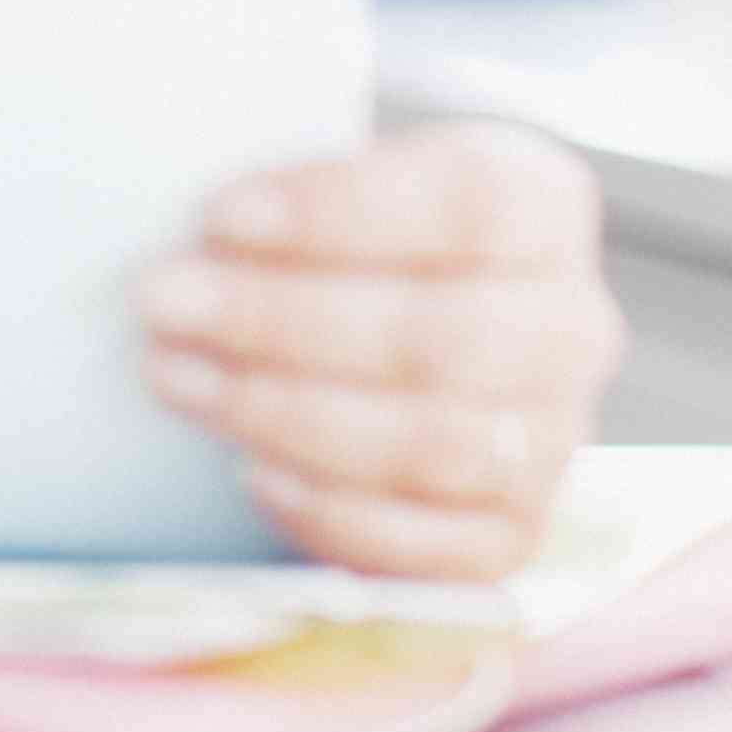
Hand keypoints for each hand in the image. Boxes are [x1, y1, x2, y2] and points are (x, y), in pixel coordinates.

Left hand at [131, 118, 625, 579]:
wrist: (389, 335)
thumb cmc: (341, 244)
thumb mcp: (336, 183)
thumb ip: (287, 196)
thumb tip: (194, 229)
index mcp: (542, 208)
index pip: (470, 202)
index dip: (342, 209)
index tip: (221, 215)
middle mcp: (569, 326)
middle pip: (443, 333)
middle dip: (282, 320)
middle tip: (161, 300)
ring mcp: (552, 440)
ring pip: (434, 442)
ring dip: (285, 413)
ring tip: (175, 377)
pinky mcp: (511, 534)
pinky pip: (431, 548)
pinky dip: (333, 512)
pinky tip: (250, 472)